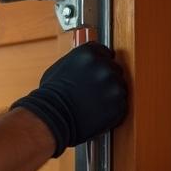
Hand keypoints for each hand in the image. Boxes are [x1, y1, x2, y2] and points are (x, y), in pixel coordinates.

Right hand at [11, 42, 127, 156]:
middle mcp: (104, 66)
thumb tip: (84, 65)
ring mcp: (113, 85)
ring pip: (119, 86)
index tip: (97, 71)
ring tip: (93, 102)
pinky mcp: (119, 104)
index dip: (101, 62)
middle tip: (93, 90)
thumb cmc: (50, 96)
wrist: (52, 118)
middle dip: (106, 79)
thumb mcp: (60, 68)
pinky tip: (97, 111)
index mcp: (88, 53)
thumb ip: (78, 63)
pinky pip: (121, 104)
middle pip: (114, 68)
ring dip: (110, 94)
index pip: (104, 52)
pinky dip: (112, 109)